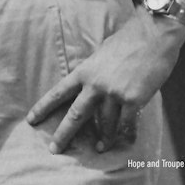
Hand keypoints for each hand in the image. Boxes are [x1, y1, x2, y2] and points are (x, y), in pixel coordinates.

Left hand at [26, 10, 184, 153]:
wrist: (153, 35)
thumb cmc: (128, 41)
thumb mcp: (100, 54)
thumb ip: (93, 72)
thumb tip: (89, 84)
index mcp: (83, 72)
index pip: (57, 94)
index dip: (43, 108)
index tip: (31, 121)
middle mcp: (95, 85)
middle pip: (75, 115)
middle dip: (63, 134)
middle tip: (55, 150)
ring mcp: (114, 93)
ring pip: (105, 124)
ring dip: (102, 139)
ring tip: (98, 149)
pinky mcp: (134, 99)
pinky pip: (127, 123)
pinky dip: (126, 134)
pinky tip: (125, 142)